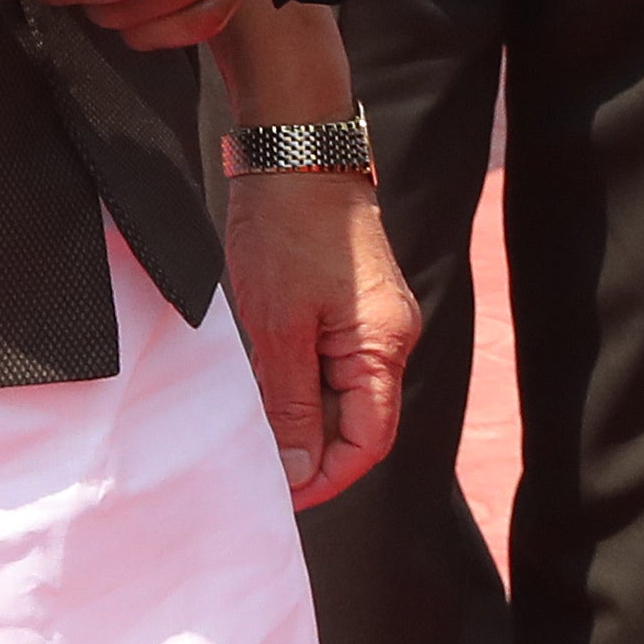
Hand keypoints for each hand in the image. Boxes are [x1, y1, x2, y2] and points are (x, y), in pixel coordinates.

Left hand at [222, 167, 414, 507]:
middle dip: (311, 451)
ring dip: (302, 417)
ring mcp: (374, 317)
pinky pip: (334, 363)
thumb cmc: (287, 228)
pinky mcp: (353, 301)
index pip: (367, 443)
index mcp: (383, 346)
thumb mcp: (278, 328)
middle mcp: (390, 335)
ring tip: (254, 424)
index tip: (278, 495)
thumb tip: (301, 474)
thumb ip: (292, 407)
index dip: (324, 478)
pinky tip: (265, 383)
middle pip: (359, 422)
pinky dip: (301, 383)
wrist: (294, 148)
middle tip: (255, 463)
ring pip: (343, 394)